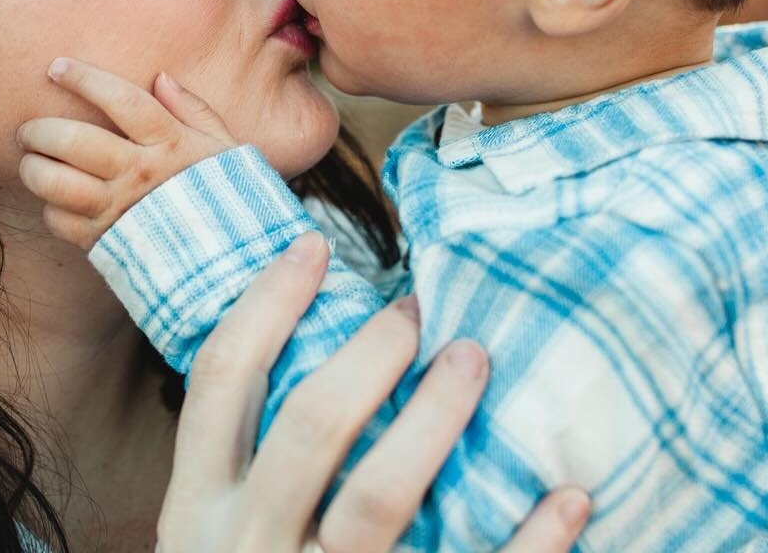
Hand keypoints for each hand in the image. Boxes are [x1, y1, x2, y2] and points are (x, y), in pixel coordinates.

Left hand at [16, 57, 236, 248]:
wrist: (229, 256)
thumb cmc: (224, 193)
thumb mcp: (223, 144)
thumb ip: (193, 109)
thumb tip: (161, 77)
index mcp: (169, 143)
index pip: (120, 100)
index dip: (84, 79)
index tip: (57, 68)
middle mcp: (139, 174)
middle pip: (75, 141)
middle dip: (41, 129)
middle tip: (29, 128)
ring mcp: (120, 209)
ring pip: (56, 183)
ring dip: (33, 168)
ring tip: (32, 161)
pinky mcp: (105, 240)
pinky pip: (60, 221)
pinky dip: (50, 209)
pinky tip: (56, 200)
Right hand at [159, 230, 590, 552]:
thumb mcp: (216, 540)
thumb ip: (248, 470)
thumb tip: (327, 359)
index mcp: (198, 512)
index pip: (220, 380)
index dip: (266, 303)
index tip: (315, 245)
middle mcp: (246, 551)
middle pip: (308, 425)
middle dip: (369, 355)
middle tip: (416, 314)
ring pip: (379, 498)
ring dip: (435, 419)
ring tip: (476, 359)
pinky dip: (527, 545)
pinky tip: (569, 498)